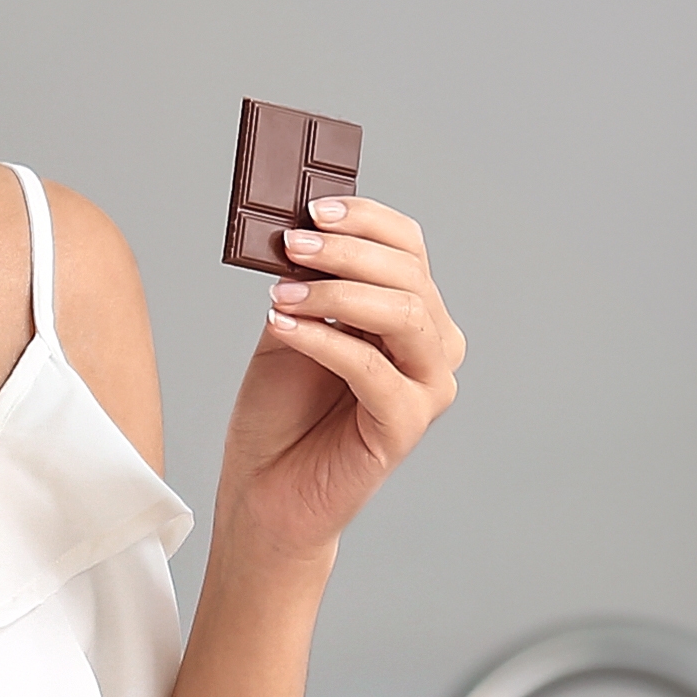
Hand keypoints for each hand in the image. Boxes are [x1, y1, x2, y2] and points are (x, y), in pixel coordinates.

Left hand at [220, 199, 461, 572]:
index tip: (313, 209)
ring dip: (337, 292)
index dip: (366, 219)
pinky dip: (324, 339)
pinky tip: (283, 326)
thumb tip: (302, 230)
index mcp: (409, 313)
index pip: (408, 246)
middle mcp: (430, 346)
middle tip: (292, 244)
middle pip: (410, 275)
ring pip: (404, 314)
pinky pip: (372, 368)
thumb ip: (308, 281)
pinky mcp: (406, 425)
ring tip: (280, 292)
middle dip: (347, 251)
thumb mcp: (291, 324)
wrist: (265, 487)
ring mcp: (426, 387)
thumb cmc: (281, 409)